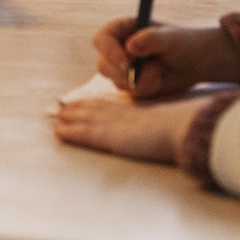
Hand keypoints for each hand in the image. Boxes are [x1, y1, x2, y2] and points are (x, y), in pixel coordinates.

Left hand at [54, 91, 216, 162]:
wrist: (183, 129)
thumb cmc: (183, 128)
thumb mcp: (170, 124)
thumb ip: (162, 127)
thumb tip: (171, 132)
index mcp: (138, 113)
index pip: (112, 106)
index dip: (96, 104)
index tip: (85, 103)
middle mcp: (124, 116)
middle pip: (95, 110)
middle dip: (77, 110)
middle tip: (62, 110)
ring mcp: (116, 126)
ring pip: (86, 120)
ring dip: (69, 120)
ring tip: (56, 119)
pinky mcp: (111, 137)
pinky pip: (85, 135)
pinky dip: (71, 134)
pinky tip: (58, 133)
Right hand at [91, 20, 239, 97]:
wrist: (195, 63)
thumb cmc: (183, 43)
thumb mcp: (171, 38)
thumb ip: (151, 39)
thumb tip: (131, 47)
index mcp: (121, 30)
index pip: (102, 40)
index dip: (109, 51)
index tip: (125, 62)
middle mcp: (117, 49)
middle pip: (104, 65)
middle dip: (124, 72)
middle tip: (151, 69)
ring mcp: (122, 69)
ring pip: (117, 81)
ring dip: (141, 79)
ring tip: (160, 68)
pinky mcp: (130, 85)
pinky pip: (131, 93)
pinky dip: (148, 88)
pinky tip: (160, 79)